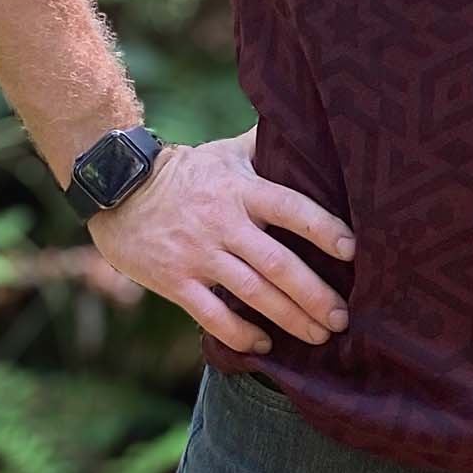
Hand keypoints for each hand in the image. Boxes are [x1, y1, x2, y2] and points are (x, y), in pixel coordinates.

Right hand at [84, 123, 355, 353]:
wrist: (119, 192)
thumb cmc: (185, 173)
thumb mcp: (224, 153)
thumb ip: (264, 147)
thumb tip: (307, 127)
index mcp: (240, 189)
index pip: (291, 207)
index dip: (323, 228)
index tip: (353, 250)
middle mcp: (222, 222)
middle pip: (277, 263)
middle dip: (314, 294)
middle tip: (343, 317)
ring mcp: (198, 254)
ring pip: (252, 293)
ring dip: (290, 318)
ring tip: (320, 336)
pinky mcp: (175, 280)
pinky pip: (212, 315)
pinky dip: (241, 334)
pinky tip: (265, 346)